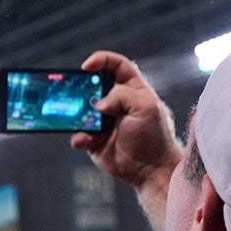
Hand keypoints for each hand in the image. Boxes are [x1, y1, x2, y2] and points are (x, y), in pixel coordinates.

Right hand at [70, 50, 182, 195]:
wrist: (150, 170)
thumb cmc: (154, 136)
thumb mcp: (145, 108)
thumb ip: (122, 96)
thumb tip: (99, 104)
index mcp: (132, 89)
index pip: (115, 65)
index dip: (101, 60)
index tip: (87, 66)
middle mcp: (115, 102)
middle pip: (91, 85)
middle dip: (81, 89)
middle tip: (75, 93)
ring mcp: (102, 120)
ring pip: (80, 110)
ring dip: (78, 115)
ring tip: (84, 121)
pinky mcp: (93, 139)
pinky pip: (78, 134)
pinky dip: (79, 137)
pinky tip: (85, 140)